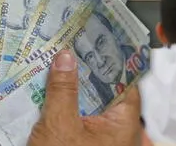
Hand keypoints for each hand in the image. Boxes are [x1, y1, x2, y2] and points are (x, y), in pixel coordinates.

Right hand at [28, 50, 142, 145]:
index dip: (110, 59)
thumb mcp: (60, 124)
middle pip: (105, 92)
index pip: (125, 81)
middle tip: (72, 47)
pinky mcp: (84, 144)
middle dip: (87, 71)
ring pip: (90, 106)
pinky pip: (79, 120)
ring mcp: (102, 139)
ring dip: (74, 89)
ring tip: (59, 62)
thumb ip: (63, 90)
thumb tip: (66, 56)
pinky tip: (50, 92)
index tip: (97, 39)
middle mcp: (118, 130)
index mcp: (124, 123)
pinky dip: (67, 107)